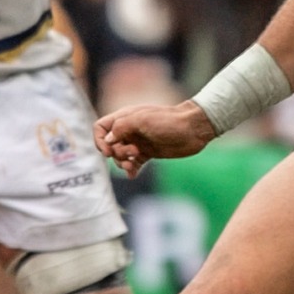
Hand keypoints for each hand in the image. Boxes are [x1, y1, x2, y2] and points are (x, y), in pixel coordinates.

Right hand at [94, 100, 214, 176]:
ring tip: (133, 165)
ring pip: (120, 156)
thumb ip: (121, 128)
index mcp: (125, 118)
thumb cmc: (168, 121)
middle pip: (110, 145)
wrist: (193, 129)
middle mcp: (129, 130)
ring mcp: (138, 142)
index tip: (108, 151)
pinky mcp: (148, 153)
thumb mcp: (141, 120)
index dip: (100, 140)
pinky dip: (131, 170)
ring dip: (123, 163)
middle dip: (118, 153)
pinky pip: (133, 164)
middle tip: (134, 152)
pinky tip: (133, 175)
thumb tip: (107, 141)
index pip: (101, 128)